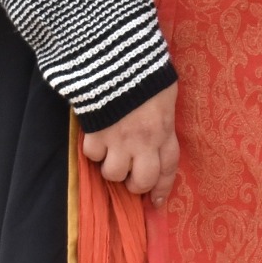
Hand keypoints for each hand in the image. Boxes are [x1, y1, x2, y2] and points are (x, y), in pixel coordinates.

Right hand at [82, 83, 178, 206]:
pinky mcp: (96, 134)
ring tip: (112, 152)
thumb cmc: (147, 73)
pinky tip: (97, 136)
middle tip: (130, 176)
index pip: (169, 167)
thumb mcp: (165, 97)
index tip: (158, 201)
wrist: (119, 61)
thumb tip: (161, 134)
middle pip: (141, 182)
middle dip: (135, 184)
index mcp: (164, 130)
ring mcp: (119, 140)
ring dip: (111, 166)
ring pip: (112, 174)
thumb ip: (163, 121)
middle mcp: (144, 141)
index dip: (163, 188)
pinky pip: (92, 156)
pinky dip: (94, 149)